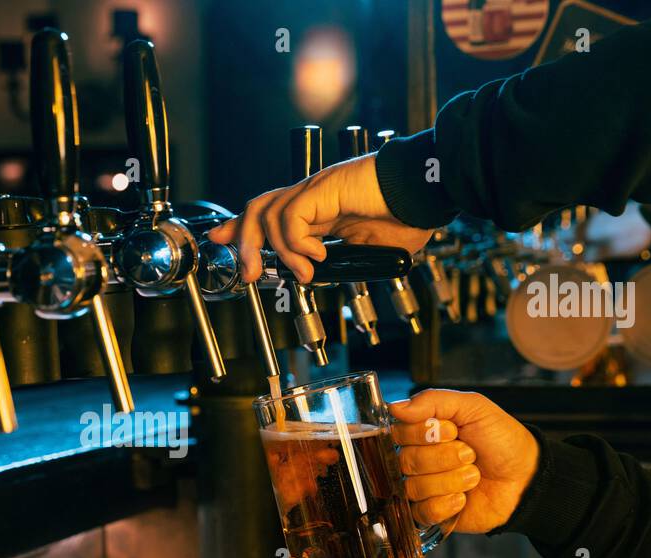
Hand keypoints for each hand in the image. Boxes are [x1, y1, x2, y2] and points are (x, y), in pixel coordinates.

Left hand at [206, 154, 432, 284]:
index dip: (241, 228)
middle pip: (257, 209)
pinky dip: (296, 244)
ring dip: (275, 252)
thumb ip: (342, 259)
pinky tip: (317, 255)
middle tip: (251, 274)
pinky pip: (290, 219)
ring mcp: (316, 189)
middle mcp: (311, 194)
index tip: (223, 242)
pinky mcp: (323, 188)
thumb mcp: (367, 248)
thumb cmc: (409, 214)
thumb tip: (325, 275)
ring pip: (266, 213)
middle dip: (243, 243)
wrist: (428, 191)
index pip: (269, 213)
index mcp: (318, 207)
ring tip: (301, 272)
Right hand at [388, 389, 539, 534]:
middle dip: (444, 457)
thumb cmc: (501, 440)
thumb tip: (394, 407)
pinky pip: (422, 511)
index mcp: (421, 431)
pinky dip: (447, 504)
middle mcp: (417, 459)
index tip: (452, 430)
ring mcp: (422, 487)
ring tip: (473, 476)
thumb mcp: (473, 407)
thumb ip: (433, 401)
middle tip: (470, 454)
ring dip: (451, 480)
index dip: (424, 433)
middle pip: (405, 460)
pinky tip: (464, 498)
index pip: (398, 432)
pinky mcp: (431, 513)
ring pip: (415, 487)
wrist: (526, 477)